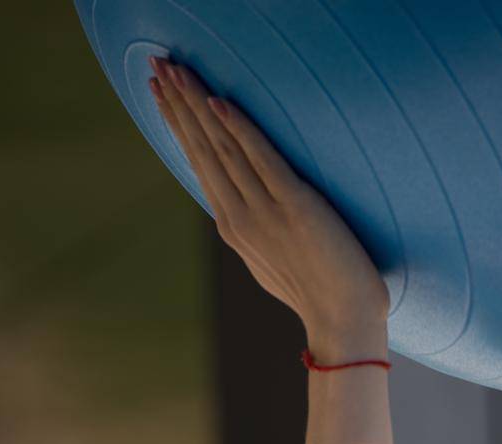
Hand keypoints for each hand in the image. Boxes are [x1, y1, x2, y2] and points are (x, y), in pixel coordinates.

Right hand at [148, 58, 389, 350]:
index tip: (160, 91)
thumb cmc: (319, 296)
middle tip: (157, 63)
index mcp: (234, 228)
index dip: (178, 124)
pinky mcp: (296, 207)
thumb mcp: (273, 263)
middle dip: (178, 103)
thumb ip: (257, 233)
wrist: (343, 323)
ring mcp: (266, 213)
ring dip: (198, 104)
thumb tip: (245, 215)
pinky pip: (262, 159)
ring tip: (177, 69)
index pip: (200, 163)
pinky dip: (240, 130)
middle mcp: (241, 217)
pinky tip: (219, 103)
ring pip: (223, 147)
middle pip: (203, 148)